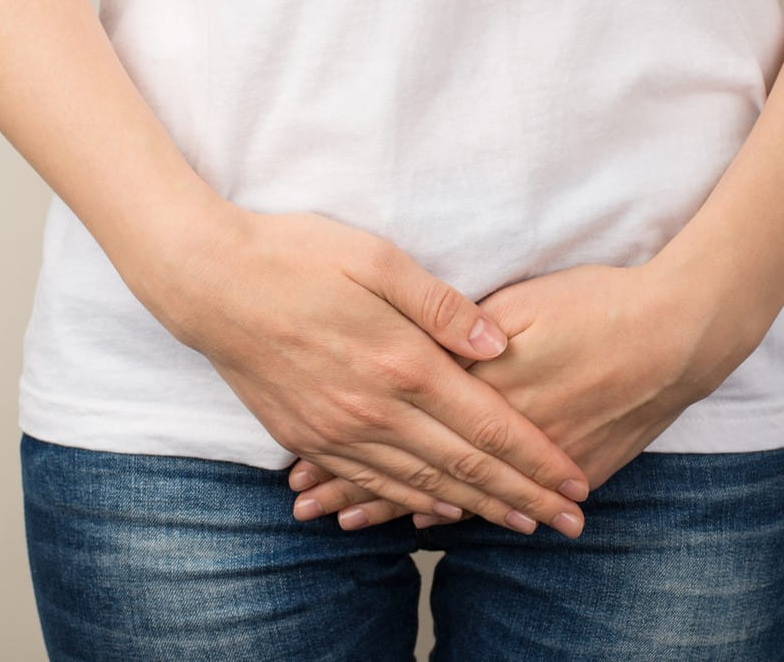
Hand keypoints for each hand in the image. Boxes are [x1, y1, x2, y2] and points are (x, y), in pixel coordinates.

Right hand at [143, 206, 589, 535]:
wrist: (207, 282)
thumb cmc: (295, 257)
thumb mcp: (377, 260)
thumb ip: (442, 307)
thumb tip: (500, 344)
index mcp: (401, 363)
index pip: (487, 425)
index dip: (536, 458)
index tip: (575, 480)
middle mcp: (373, 410)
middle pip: (465, 467)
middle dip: (524, 497)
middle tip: (568, 522)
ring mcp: (337, 430)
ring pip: (421, 485)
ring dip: (478, 509)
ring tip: (519, 525)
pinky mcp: (307, 436)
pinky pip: (370, 484)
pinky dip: (412, 503)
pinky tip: (439, 513)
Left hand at [286, 259, 763, 530]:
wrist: (682, 332)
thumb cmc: (600, 303)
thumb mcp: (526, 302)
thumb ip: (465, 330)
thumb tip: (417, 354)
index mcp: (488, 385)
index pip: (405, 426)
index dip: (355, 451)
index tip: (309, 474)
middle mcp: (506, 431)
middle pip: (421, 466)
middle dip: (363, 490)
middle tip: (314, 512)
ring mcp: (538, 455)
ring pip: (459, 490)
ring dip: (403, 506)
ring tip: (357, 523)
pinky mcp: (573, 463)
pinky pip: (508, 498)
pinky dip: (467, 511)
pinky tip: (439, 523)